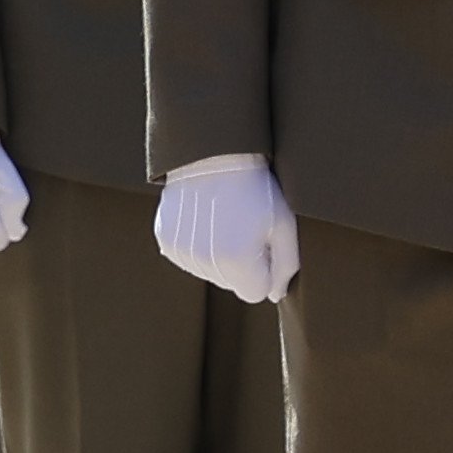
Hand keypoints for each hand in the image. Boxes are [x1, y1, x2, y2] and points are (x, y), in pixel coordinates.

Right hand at [154, 152, 297, 302]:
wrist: (212, 157)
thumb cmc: (256, 190)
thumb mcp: (284, 225)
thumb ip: (286, 267)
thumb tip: (275, 296)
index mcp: (238, 261)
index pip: (255, 293)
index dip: (264, 270)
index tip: (262, 244)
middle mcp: (206, 261)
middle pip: (230, 285)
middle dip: (241, 265)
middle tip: (243, 228)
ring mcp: (181, 251)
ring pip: (208, 273)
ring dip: (219, 256)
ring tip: (224, 222)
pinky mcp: (165, 240)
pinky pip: (188, 259)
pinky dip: (198, 247)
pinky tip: (205, 222)